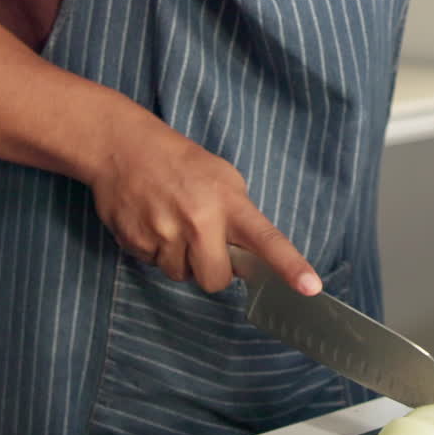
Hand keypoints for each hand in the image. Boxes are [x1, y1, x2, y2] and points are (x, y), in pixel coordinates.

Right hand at [88, 111, 320, 295]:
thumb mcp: (223, 178)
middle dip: (212, 270)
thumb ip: (239, 216)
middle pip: (215, 280)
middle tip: (203, 242)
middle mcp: (199, 222)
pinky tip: (151, 221)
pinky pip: (153, 265)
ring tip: (171, 222)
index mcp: (228, 203)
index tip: (311, 287)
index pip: (266, 239)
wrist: (123, 147)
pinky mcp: (135, 244)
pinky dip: (154, 251)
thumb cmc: (180, 161)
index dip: (290, 266)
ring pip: (181, 275)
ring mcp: (164, 235)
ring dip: (180, 259)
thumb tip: (247, 257)